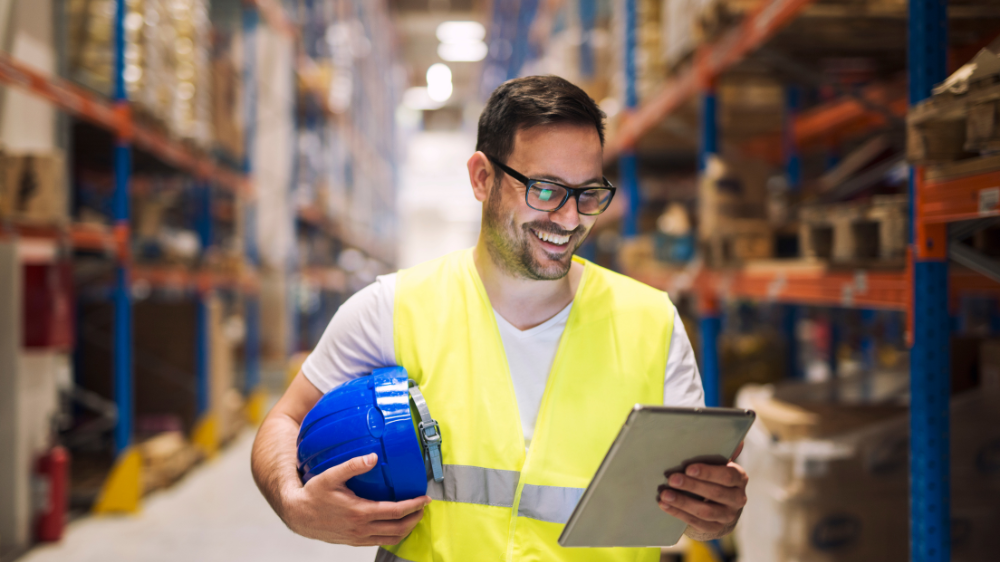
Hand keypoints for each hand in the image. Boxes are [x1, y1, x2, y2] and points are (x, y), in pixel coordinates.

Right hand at [281, 453, 430, 545]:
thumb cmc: (313, 494)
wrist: (298, 515)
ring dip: (407, 529)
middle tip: (424, 507)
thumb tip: (373, 457)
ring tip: (414, 517)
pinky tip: (395, 525)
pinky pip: (380, 542)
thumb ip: (353, 465)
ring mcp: (358, 537)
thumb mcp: (331, 476)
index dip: (414, 506)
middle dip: (415, 518)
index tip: (425, 499)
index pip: (396, 512)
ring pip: (391, 539)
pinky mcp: (354, 541)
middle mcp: (361, 528)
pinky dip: (393, 535)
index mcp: (360, 512)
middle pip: (398, 528)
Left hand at [656, 444, 747, 539]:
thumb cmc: (715, 477)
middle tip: (671, 478)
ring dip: (682, 502)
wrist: (722, 507)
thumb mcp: (719, 464)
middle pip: (715, 493)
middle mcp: (737, 498)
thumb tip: (728, 429)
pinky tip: (664, 505)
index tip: (688, 468)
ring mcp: (727, 515)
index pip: (727, 475)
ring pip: (705, 511)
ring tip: (664, 494)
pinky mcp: (715, 528)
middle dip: (691, 486)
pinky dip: (678, 513)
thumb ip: (720, 451)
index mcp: (739, 478)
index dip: (708, 472)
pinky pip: (696, 523)